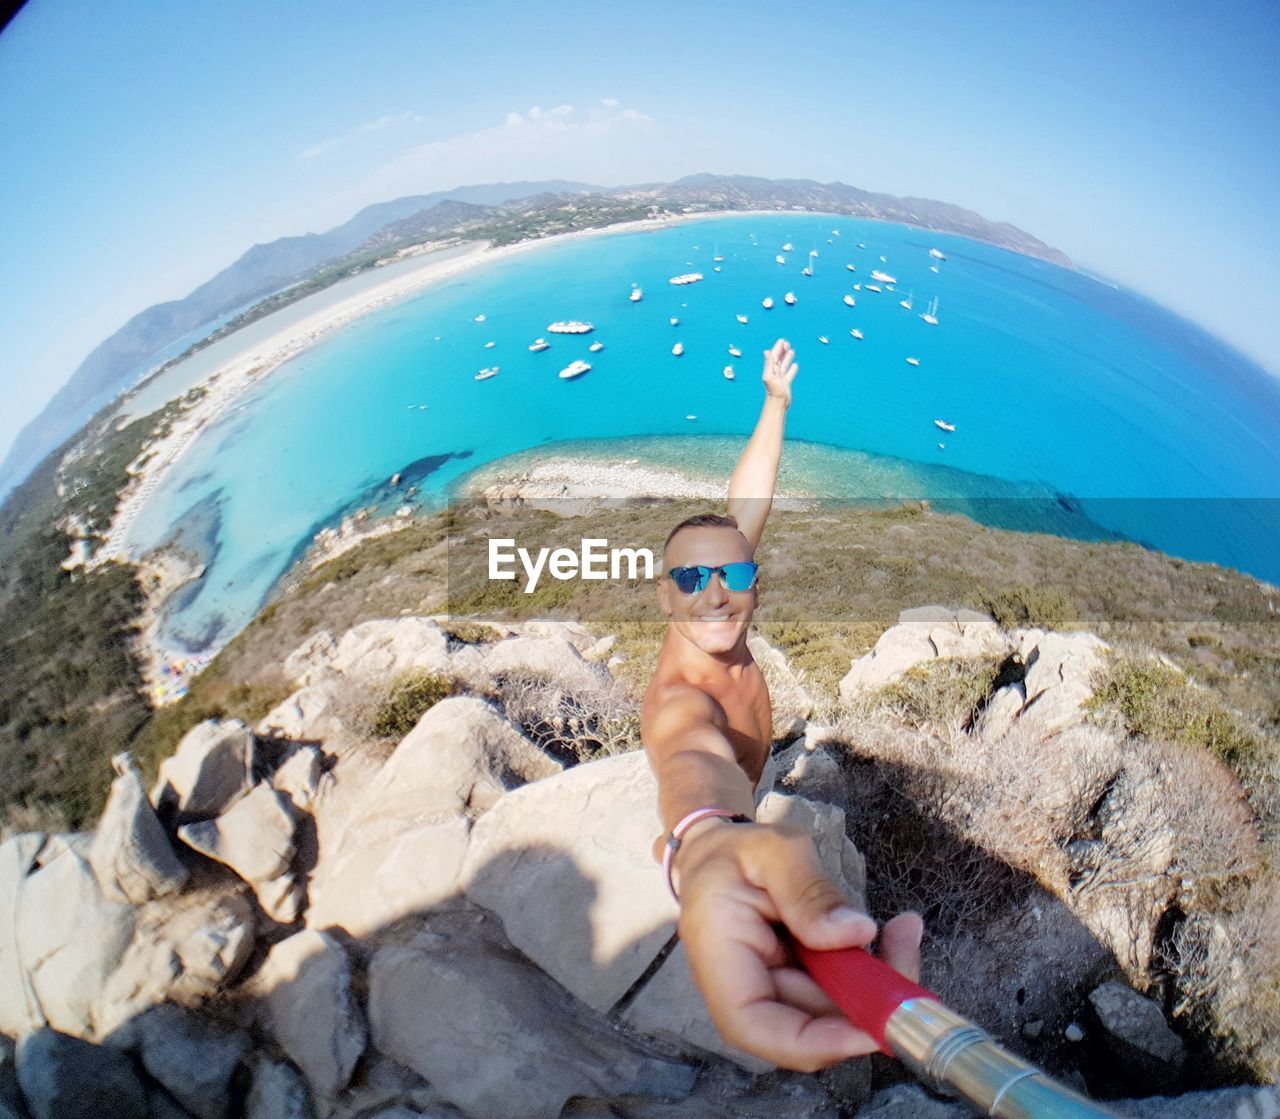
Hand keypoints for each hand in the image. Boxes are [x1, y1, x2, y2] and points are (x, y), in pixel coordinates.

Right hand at [676, 822, 922, 1071]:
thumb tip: (857, 933)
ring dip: (876, 986)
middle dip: (867, 1000)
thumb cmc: (737, 851)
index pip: (754, 1025)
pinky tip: (891, 935)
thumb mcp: (773, 852)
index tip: (874, 1024)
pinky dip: (869, 974)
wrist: (717, 856)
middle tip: (906, 941)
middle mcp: (741, 990)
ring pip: (831, 1015)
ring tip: (903, 931)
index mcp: (718, 956)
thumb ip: (809, 891)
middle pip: (808, 1025)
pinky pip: (836, 997)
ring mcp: (771, 994)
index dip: (815, 1041)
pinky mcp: (794, 989)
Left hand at [762, 338, 797, 406]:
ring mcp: (781, 378)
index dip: (777, 348)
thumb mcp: (769, 375)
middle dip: (782, 351)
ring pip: (784, 365)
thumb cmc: (773, 390)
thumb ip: (768, 363)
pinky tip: (795, 365)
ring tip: (791, 351)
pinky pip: (790, 374)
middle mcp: (775, 373)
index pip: (774, 356)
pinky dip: (792, 369)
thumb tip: (766, 351)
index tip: (782, 341)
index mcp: (771, 369)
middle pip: (779, 359)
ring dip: (787, 358)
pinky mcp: (786, 383)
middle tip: (787, 343)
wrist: (778, 402)